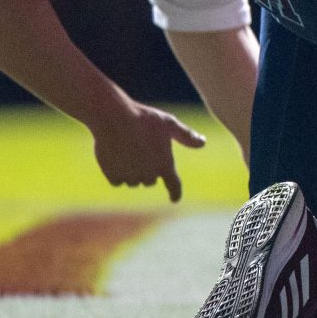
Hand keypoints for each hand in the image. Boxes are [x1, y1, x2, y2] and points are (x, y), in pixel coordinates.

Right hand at [90, 100, 207, 201]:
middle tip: (142, 149)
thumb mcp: (169, 123)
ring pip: (133, 181)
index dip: (175, 192)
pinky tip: (115, 157)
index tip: (174, 198)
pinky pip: (117, 180)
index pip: (174, 185)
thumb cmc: (144, 118)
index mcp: (165, 164)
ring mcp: (130, 177)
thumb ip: (186, 136)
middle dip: (148, 169)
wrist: (114, 119)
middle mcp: (149, 175)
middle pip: (151, 180)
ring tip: (128, 149)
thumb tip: (203, 143)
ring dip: (133, 171)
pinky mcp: (113, 176)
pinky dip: (117, 172)